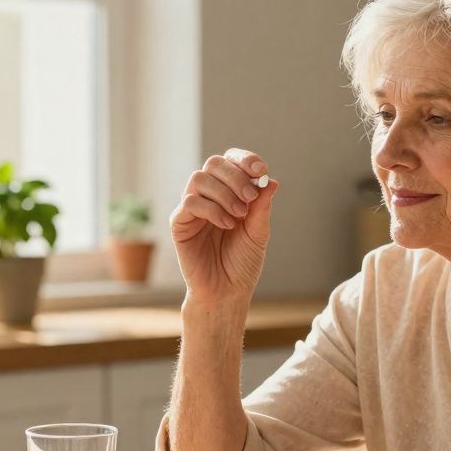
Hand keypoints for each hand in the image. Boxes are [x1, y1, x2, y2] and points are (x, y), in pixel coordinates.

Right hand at [169, 148, 277, 304]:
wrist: (227, 291)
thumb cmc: (242, 262)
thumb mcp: (258, 232)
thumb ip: (262, 207)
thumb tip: (271, 181)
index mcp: (228, 192)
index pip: (231, 161)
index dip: (244, 160)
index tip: (260, 171)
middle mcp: (208, 196)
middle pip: (214, 164)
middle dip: (235, 176)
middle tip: (250, 197)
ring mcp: (192, 208)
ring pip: (199, 178)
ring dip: (223, 193)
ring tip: (238, 215)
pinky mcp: (179, 223)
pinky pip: (189, 202)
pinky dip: (211, 209)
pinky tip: (226, 225)